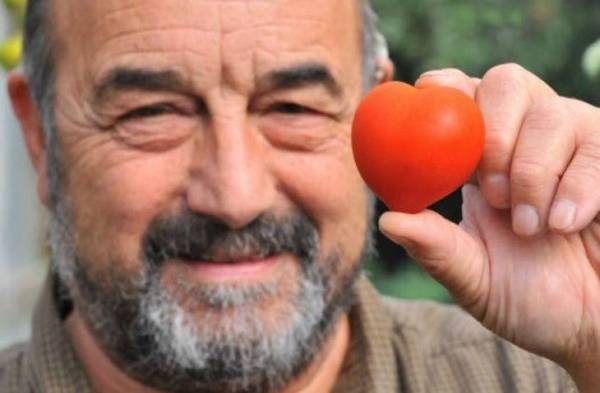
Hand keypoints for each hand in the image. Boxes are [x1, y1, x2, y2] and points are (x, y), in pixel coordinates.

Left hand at [378, 64, 599, 390]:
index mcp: (481, 158)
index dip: (443, 88)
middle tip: (492, 191)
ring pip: (550, 112)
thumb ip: (435, 247)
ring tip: (530, 225)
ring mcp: (575, 143)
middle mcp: (526, 138)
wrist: (590, 325)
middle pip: (505, 81)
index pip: (458, 94)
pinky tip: (565, 223)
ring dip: (532, 170)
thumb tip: (386, 219)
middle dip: (492, 131)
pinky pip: (596, 144)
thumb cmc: (529, 299)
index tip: (428, 102)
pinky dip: (576, 184)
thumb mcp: (473, 278)